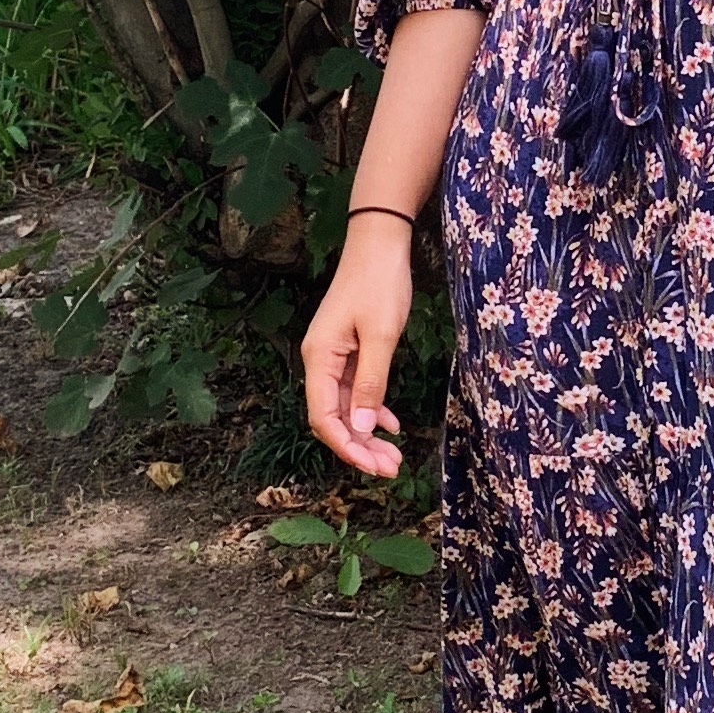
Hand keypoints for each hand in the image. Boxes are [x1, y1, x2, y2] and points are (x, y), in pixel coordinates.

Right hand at [302, 225, 414, 477]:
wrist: (379, 244)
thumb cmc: (379, 283)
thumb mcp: (382, 335)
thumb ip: (372, 382)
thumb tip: (364, 426)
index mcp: (319, 358)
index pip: (324, 418)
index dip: (347, 447)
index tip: (374, 467)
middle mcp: (320, 361)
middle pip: (333, 418)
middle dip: (359, 447)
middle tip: (391, 468)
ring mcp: (333, 357)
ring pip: (346, 407)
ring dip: (367, 433)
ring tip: (394, 455)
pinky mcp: (348, 351)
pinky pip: (355, 391)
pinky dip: (372, 409)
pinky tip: (390, 424)